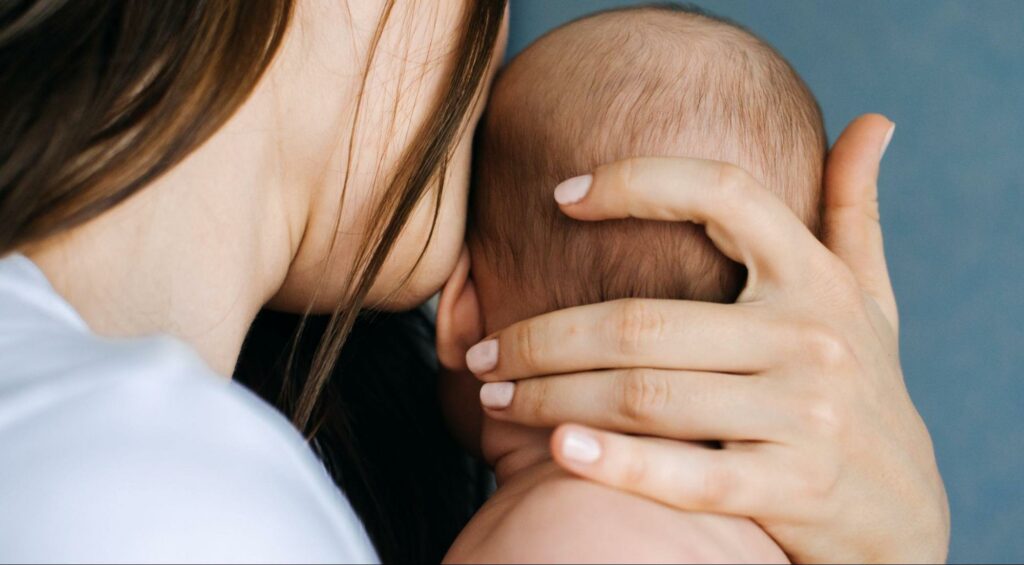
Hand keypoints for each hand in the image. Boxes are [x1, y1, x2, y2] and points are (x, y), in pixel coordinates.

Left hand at [464, 115, 949, 562]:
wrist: (903, 516)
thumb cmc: (864, 390)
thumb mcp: (871, 296)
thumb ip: (855, 209)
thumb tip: (872, 122)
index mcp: (814, 277)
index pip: (722, 194)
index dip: (638, 182)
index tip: (561, 195)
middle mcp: (809, 336)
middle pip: (640, 322)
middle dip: (541, 338)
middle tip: (482, 354)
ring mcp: (803, 415)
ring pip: (642, 395)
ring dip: (549, 396)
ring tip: (492, 397)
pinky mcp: (791, 488)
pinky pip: (684, 473)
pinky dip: (614, 461)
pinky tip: (556, 451)